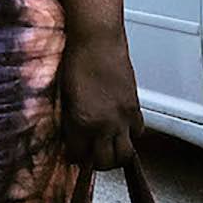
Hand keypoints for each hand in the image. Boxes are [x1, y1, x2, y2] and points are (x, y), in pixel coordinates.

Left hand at [60, 23, 144, 171]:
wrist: (96, 39)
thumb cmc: (75, 60)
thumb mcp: (64, 96)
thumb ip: (69, 120)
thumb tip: (71, 134)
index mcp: (82, 122)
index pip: (79, 154)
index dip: (74, 157)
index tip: (72, 154)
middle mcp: (105, 124)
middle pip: (106, 162)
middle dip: (97, 164)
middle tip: (90, 156)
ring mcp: (123, 116)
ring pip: (126, 153)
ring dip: (116, 155)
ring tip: (107, 147)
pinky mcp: (135, 106)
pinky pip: (138, 132)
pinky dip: (131, 135)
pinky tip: (120, 128)